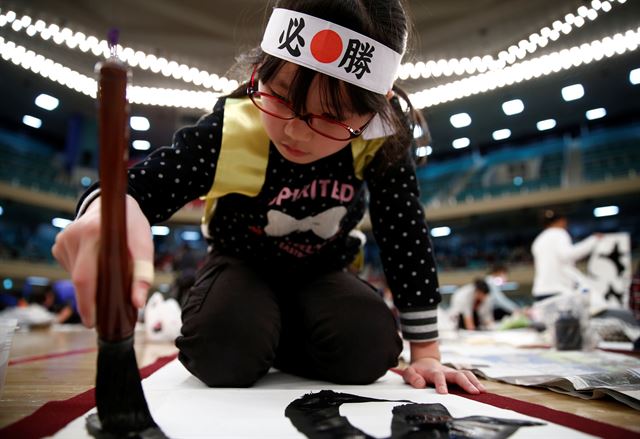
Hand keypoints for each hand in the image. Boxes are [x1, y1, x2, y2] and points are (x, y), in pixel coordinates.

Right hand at [51, 195, 153, 326]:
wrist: (115, 204)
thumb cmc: (132, 227)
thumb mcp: (144, 246)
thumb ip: (143, 274)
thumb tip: (137, 304)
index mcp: (96, 233)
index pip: (85, 276)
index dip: (87, 303)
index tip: (91, 322)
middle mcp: (74, 235)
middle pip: (78, 279)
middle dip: (90, 300)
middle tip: (103, 312)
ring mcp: (63, 239)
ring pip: (75, 275)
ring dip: (91, 282)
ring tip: (107, 272)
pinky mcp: (58, 243)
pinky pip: (70, 267)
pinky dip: (83, 272)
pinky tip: (95, 262)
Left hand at [401, 357, 485, 393]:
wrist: (425, 362)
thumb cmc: (418, 370)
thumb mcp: (409, 372)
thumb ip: (412, 377)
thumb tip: (420, 384)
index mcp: (433, 371)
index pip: (438, 376)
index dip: (441, 384)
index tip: (444, 393)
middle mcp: (445, 371)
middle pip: (457, 374)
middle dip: (466, 383)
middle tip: (474, 392)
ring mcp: (453, 372)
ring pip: (466, 374)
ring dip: (474, 382)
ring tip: (482, 391)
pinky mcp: (458, 375)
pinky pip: (469, 377)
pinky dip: (477, 383)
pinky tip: (484, 391)